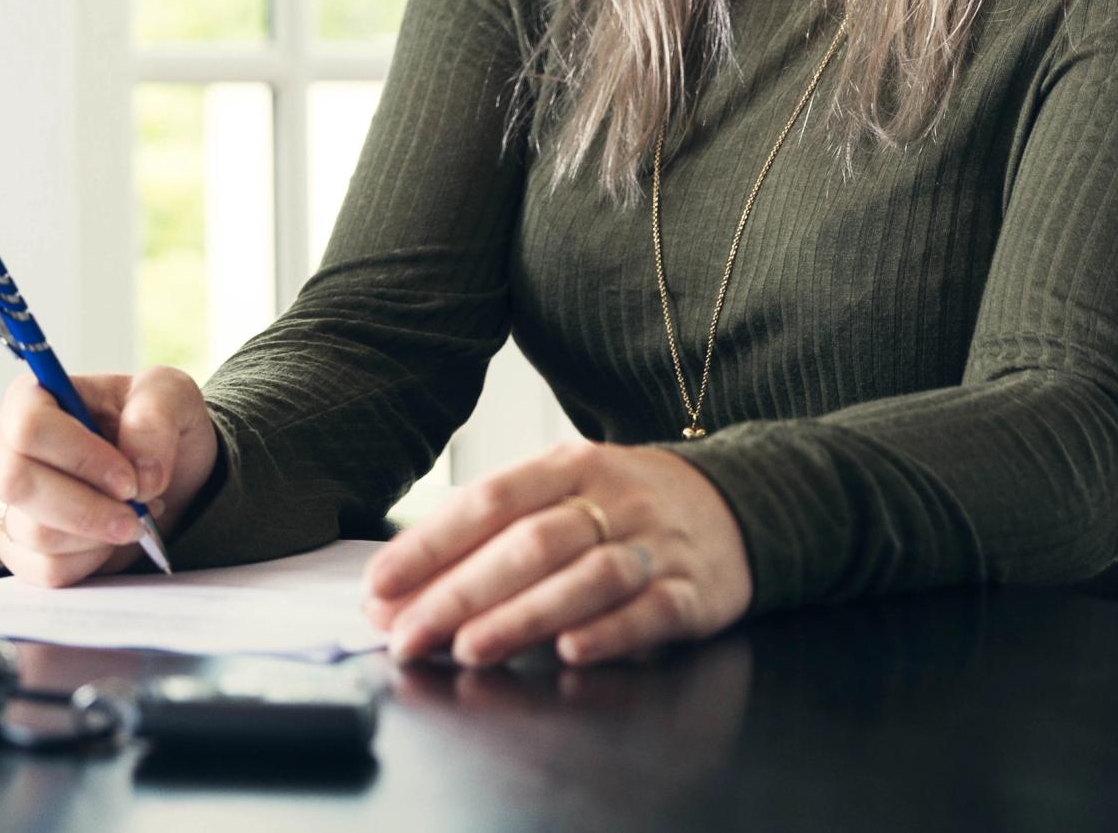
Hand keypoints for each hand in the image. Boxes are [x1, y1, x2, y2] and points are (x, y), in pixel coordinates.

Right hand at [0, 366, 218, 587]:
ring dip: (97, 534)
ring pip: (35, 532)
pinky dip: (90, 561)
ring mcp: (3, 502)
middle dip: (87, 507)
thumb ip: (156, 417)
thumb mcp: (170, 395)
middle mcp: (4, 449)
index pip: (28, 426)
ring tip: (129, 517)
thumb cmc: (151, 425)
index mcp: (30, 398)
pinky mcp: (17, 548)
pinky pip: (46, 569)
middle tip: (136, 511)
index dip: (81, 457)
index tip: (128, 479)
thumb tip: (141, 472)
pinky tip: (108, 539)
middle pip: (17, 482)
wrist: (160, 472)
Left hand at [360, 439, 753, 666]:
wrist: (738, 505)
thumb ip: (485, 539)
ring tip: (470, 650)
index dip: (430, 544)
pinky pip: (653, 612)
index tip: (379, 586)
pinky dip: (610, 634)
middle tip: (409, 636)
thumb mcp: (560, 497)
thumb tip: (394, 593)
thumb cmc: (619, 508)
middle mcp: (613, 499)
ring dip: (524, 616)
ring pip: (586, 578)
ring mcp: (657, 544)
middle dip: (461, 593)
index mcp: (568, 465)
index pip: (489, 500)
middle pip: (530, 543)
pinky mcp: (697, 592)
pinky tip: (570, 653)